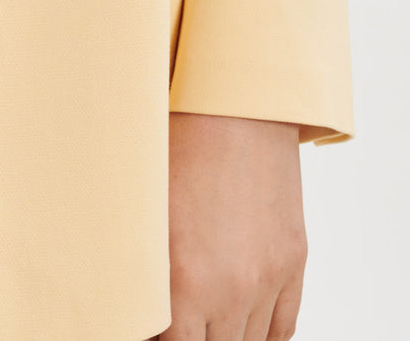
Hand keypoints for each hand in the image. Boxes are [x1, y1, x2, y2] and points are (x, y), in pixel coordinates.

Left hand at [152, 111, 305, 340]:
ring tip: (202, 313)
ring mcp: (266, 278)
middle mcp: (229, 290)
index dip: (159, 335)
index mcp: (183, 281)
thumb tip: (134, 302)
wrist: (233, 107)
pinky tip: (237, 322)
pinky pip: (280, 328)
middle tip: (175, 315)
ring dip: (223, 334)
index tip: (152, 323)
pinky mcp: (292, 262)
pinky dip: (258, 332)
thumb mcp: (143, 210)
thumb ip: (140, 269)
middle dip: (189, 335)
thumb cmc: (174, 147)